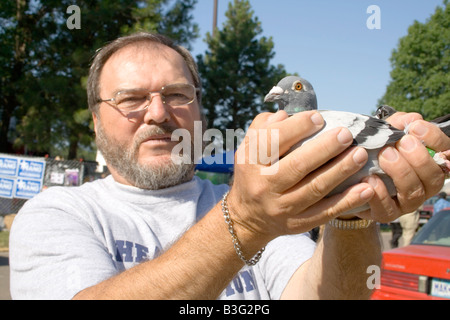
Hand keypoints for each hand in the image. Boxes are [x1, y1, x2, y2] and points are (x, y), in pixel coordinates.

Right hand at [228, 110, 374, 241]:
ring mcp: (282, 207)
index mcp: (251, 163)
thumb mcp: (248, 148)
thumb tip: (287, 115)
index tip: (319, 118)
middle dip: (325, 148)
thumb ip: (264, 128)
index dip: (298, 127)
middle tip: (346, 134)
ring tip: (360, 155)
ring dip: (341, 170)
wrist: (248, 217)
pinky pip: (325, 212)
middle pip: (298, 166)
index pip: (274, 141)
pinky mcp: (298, 223)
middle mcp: (264, 186)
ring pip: (315, 188)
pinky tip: (366, 188)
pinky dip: (347, 201)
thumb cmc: (254, 172)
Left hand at [357, 112, 449, 222]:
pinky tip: (370, 178)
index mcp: (430, 164)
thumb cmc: (375, 153)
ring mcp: (406, 203)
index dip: (436, 140)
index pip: (446, 153)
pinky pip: (387, 208)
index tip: (416, 127)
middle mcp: (424, 186)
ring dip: (401, 172)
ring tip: (384, 154)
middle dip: (419, 158)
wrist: (351, 178)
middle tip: (400, 142)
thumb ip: (398, 125)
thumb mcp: (385, 134)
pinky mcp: (386, 214)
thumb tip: (412, 119)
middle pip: (434, 177)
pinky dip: (379, 194)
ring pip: (414, 193)